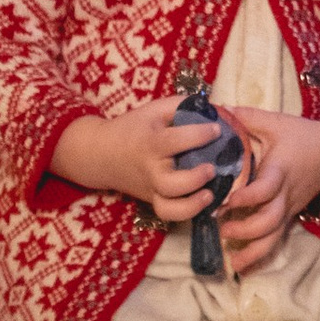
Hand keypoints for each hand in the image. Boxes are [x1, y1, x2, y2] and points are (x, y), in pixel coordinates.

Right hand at [49, 98, 223, 217]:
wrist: (102, 155)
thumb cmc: (133, 128)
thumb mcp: (154, 110)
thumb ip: (182, 105)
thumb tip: (213, 107)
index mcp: (150, 144)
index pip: (174, 142)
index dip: (198, 135)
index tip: (217, 129)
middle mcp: (150, 171)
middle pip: (170, 184)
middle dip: (194, 179)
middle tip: (212, 168)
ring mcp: (151, 190)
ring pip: (168, 209)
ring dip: (191, 206)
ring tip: (210, 194)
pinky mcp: (152, 201)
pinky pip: (169, 215)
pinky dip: (187, 214)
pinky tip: (205, 202)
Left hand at [212, 107, 319, 276]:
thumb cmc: (302, 135)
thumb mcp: (275, 122)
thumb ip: (245, 117)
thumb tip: (214, 110)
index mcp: (280, 170)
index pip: (266, 189)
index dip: (248, 197)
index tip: (228, 199)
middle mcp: (285, 195)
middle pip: (270, 222)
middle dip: (245, 230)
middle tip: (222, 228)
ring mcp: (288, 209)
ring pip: (274, 239)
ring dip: (252, 251)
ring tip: (231, 258)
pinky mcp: (289, 217)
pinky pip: (276, 241)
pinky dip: (259, 256)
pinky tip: (242, 266)